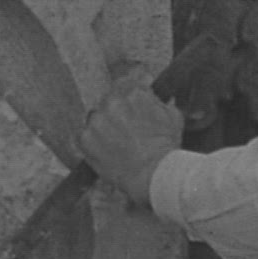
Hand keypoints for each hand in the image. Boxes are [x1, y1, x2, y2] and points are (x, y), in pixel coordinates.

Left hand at [77, 67, 183, 209]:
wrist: (153, 175)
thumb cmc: (166, 148)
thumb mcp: (172, 116)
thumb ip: (158, 100)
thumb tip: (152, 94)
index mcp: (133, 92)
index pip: (124, 83)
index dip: (128, 97)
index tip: (130, 107)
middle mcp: (111, 102)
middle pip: (108, 100)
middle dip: (116, 112)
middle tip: (126, 130)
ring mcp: (96, 120)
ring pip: (96, 117)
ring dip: (104, 126)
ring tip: (118, 143)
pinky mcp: (85, 138)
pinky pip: (85, 135)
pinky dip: (93, 142)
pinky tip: (108, 151)